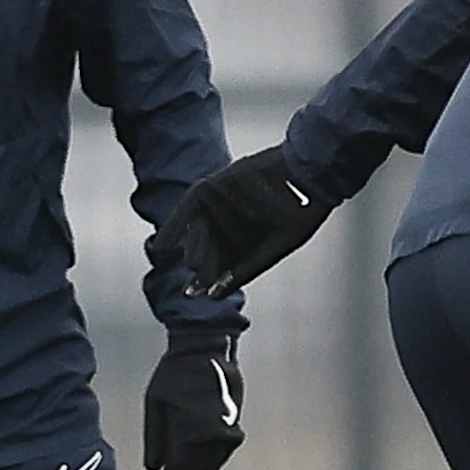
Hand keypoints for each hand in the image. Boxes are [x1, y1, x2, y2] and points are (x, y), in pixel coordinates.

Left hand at [141, 335, 243, 469]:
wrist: (207, 351)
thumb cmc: (175, 376)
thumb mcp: (155, 405)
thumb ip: (156, 440)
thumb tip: (156, 468)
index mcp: (189, 435)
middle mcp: (210, 440)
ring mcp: (225, 435)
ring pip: (211, 469)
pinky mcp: (233, 428)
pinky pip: (220, 456)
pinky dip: (210, 469)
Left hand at [163, 145, 326, 296]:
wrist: (308, 173)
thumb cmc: (302, 212)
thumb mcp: (276, 247)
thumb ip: (247, 268)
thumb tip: (216, 294)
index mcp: (251, 237)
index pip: (226, 263)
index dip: (212, 280)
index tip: (199, 296)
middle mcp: (232, 221)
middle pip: (210, 250)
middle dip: (201, 270)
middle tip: (190, 290)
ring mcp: (221, 203)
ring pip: (199, 232)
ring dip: (193, 252)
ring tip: (192, 267)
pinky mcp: (212, 188)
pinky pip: (186, 210)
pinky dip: (174, 228)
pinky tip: (161, 246)